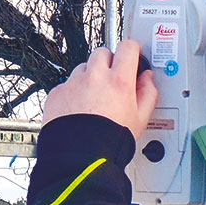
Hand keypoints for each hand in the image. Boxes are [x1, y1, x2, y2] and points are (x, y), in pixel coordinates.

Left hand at [42, 40, 158, 139]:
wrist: (81, 157)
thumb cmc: (111, 141)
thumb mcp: (141, 119)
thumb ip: (148, 93)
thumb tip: (148, 80)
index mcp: (119, 81)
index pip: (128, 47)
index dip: (132, 50)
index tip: (132, 56)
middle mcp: (95, 77)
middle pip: (103, 52)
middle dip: (109, 62)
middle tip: (113, 79)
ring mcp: (73, 84)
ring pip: (83, 68)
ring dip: (90, 76)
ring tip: (94, 98)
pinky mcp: (57, 93)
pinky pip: (67, 84)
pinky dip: (73, 92)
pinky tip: (79, 108)